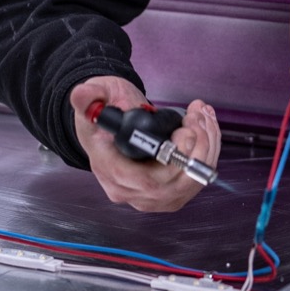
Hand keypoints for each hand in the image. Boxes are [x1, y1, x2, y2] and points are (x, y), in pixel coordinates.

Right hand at [69, 75, 220, 212]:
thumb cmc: (105, 111)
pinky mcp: (168, 191)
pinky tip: (204, 126)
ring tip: (200, 115)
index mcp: (110, 170)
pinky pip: (196, 179)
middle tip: (197, 118)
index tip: (185, 132)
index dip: (173, 162)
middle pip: (175, 185)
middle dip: (197, 149)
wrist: (112, 123)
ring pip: (191, 183)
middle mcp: (130, 190)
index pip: (147, 182)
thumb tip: (82, 96)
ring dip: (206, 147)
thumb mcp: (96, 96)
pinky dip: (207, 152)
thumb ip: (90, 97)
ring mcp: (150, 195)